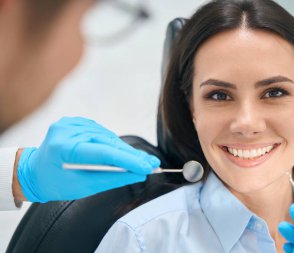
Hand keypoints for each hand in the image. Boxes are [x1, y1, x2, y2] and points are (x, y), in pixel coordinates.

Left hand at [16, 117, 159, 202]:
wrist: (34, 172)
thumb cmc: (56, 183)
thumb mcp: (84, 187)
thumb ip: (113, 178)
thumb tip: (139, 174)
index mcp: (63, 148)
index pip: (104, 153)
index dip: (129, 160)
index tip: (148, 167)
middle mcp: (66, 130)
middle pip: (108, 143)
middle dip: (131, 155)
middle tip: (152, 164)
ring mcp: (70, 123)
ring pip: (107, 137)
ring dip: (124, 150)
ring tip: (140, 161)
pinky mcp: (75, 121)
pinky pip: (101, 132)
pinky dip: (113, 143)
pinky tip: (122, 152)